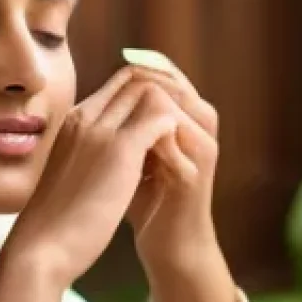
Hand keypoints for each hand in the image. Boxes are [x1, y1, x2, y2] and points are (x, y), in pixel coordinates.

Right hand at [6, 67, 181, 284]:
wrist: (41, 248)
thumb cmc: (55, 223)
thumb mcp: (70, 175)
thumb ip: (88, 157)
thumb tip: (108, 163)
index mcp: (73, 122)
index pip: (118, 85)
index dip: (146, 96)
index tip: (164, 121)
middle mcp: (85, 117)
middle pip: (135, 80)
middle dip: (164, 98)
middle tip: (181, 129)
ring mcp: (101, 130)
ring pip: (149, 92)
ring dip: (171, 113)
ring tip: (182, 144)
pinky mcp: (120, 149)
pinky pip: (161, 119)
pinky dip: (175, 133)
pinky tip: (179, 160)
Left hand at [119, 56, 239, 301]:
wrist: (170, 243)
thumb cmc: (145, 200)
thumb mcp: (129, 155)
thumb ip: (123, 125)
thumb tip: (99, 93)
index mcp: (186, 121)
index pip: (169, 76)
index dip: (143, 65)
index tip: (117, 58)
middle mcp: (200, 130)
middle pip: (178, 84)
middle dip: (148, 77)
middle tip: (120, 73)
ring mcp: (202, 151)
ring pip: (180, 107)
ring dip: (150, 102)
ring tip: (119, 104)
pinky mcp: (196, 175)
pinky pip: (177, 139)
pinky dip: (151, 134)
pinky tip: (125, 136)